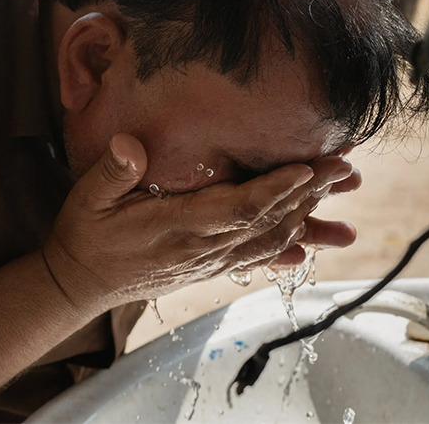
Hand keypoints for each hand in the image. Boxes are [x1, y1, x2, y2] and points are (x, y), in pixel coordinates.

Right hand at [42, 134, 353, 311]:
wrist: (82, 283)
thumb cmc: (86, 236)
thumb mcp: (87, 200)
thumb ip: (113, 173)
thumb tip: (129, 145)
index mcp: (177, 227)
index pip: (237, 208)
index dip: (275, 190)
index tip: (310, 168)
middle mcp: (202, 248)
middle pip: (267, 220)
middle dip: (310, 193)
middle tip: (346, 167)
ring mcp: (208, 261)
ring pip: (269, 239)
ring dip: (309, 216)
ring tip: (341, 192)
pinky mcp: (208, 267)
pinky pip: (256, 257)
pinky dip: (288, 247)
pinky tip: (311, 243)